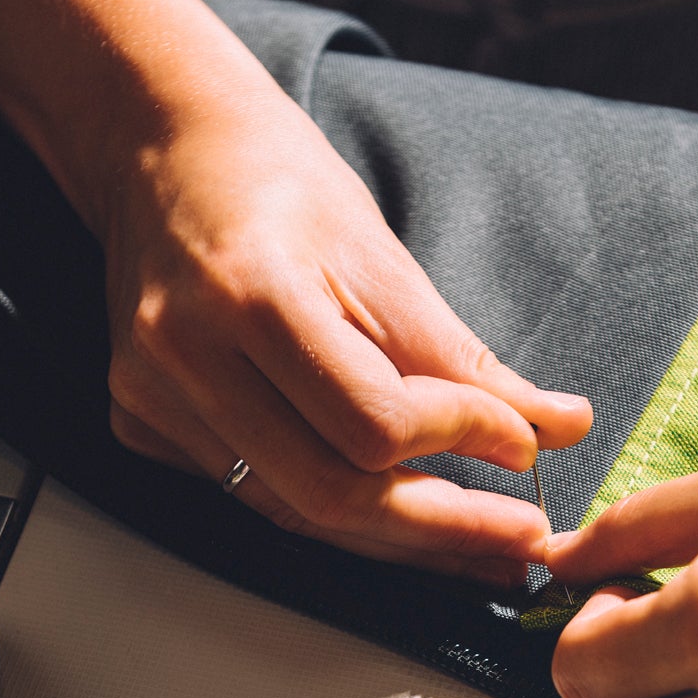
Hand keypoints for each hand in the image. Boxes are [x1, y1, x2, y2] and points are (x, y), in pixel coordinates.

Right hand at [102, 73, 590, 582]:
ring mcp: (151, 398)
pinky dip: (333, 510)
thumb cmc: (280, 186)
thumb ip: (461, 357)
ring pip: (294, 512)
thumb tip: (557, 428)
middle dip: (440, 528)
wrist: (166, 151)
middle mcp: (185, 357)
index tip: (524, 446)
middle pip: (329, 493)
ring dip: (397, 537)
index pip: (372, 421)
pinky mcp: (141, 424)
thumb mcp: (383, 256)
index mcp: (251, 296)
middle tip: (522, 539)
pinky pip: (256, 495)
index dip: (459, 441)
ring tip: (479, 545)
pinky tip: (397, 511)